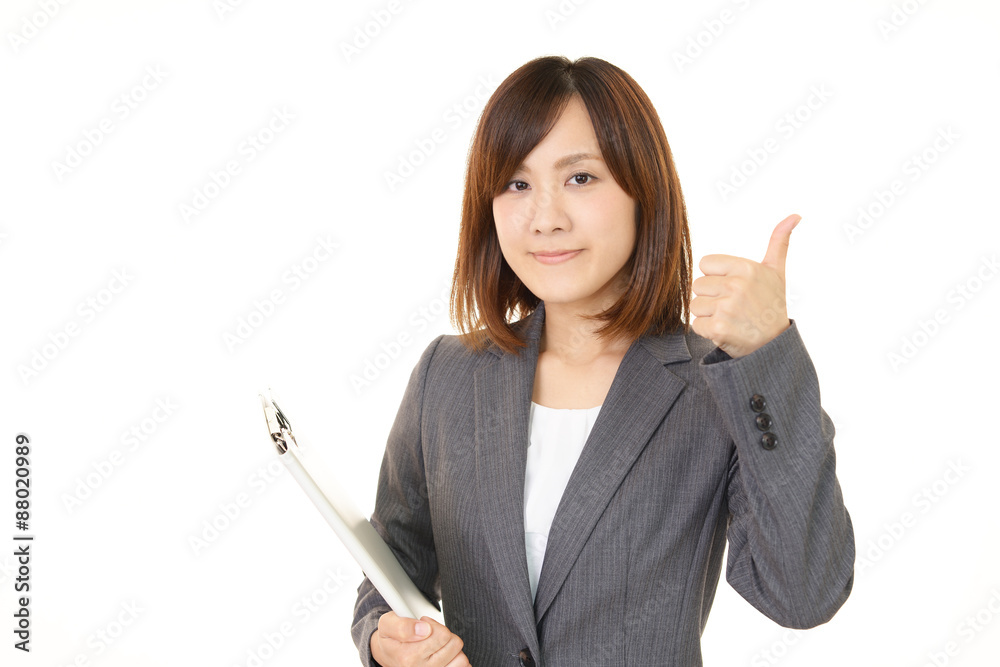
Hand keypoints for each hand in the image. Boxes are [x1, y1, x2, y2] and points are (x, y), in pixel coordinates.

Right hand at [371, 611, 470, 666]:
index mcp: (408, 657)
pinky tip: (444, 657)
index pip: (442, 635)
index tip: (422, 626)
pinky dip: (456, 660)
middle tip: (429, 636)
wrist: (389, 656)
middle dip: (442, 634)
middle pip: (453, 643)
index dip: (433, 625)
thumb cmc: (390, 640)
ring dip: (451, 649)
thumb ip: (403, 625)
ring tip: (437, 646)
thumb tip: (424, 629)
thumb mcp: (387, 624)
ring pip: (461, 658)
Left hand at [691, 214, 799, 357]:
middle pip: (698, 285)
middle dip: (712, 297)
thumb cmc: (771, 304)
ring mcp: (727, 307)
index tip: (733, 288)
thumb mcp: (776, 272)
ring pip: (695, 305)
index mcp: (746, 268)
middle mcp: (736, 285)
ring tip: (730, 318)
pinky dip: (707, 331)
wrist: (774, 344)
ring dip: (708, 314)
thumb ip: (779, 242)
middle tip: (733, 306)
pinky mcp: (718, 328)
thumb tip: (795, 215)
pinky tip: (726, 330)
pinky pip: (696, 324)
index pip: (705, 264)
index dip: (716, 277)